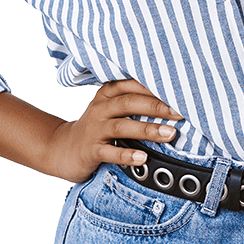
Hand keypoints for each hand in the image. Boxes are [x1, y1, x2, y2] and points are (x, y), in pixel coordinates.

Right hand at [45, 78, 182, 183]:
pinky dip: (127, 155)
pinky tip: (143, 158)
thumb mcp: (111, 108)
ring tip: (169, 134)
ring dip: (147, 129)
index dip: (156, 88)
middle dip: (157, 106)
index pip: (133, 84)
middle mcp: (100, 108)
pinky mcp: (90, 150)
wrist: (63, 149)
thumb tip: (171, 102)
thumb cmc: (97, 127)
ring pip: (122, 126)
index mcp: (108, 93)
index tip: (178, 93)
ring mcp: (94, 129)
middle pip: (129, 102)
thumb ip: (134, 101)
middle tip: (180, 113)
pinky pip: (109, 152)